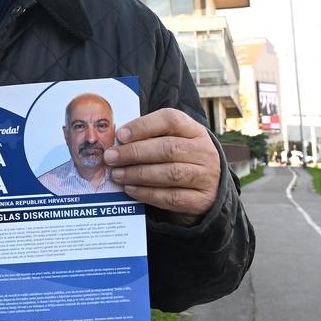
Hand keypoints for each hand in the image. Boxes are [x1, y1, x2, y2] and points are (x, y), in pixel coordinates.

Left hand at [103, 108, 221, 224]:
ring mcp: (206, 177)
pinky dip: (147, 193)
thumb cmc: (181, 160)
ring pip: (170, 173)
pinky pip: (172, 197)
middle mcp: (204, 152)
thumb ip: (149, 139)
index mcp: (195, 131)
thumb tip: (117, 142)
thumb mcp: (173, 142)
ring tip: (117, 174)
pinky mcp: (201, 200)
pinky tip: (130, 189)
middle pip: (168, 148)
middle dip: (134, 152)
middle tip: (111, 157)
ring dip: (138, 174)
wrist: (209, 189)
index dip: (143, 126)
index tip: (120, 135)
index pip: (171, 120)